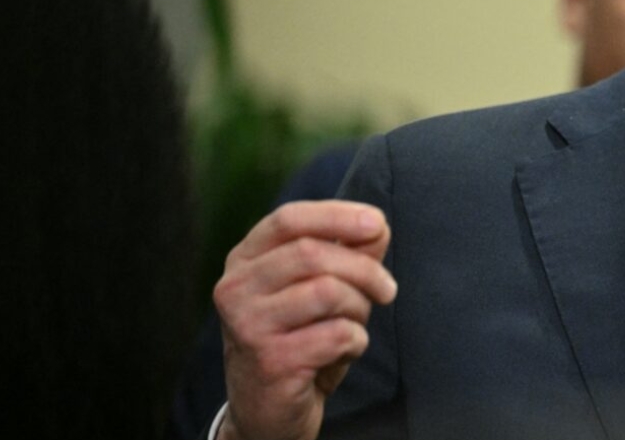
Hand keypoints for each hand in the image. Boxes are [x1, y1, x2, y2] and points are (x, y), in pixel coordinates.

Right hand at [213, 201, 396, 439]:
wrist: (268, 409)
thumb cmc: (299, 337)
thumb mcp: (321, 287)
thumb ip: (348, 252)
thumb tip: (377, 226)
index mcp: (245, 259)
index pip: (289, 218)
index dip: (337, 215)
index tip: (377, 223)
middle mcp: (236, 287)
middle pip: (313, 254)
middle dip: (364, 269)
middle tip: (387, 290)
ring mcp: (248, 325)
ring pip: (327, 291)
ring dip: (359, 308)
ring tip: (355, 324)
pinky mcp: (270, 361)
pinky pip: (336, 334)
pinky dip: (355, 341)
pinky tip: (344, 350)